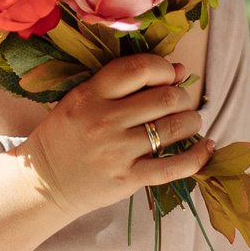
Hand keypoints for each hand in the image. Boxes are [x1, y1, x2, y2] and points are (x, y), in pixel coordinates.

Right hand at [20, 53, 212, 215]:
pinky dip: (198, 156)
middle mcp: (104, 121)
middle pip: (165, 99)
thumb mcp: (83, 99)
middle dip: (182, 98)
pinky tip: (206, 148)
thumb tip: (180, 70)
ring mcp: (117, 152)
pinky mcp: (128, 179)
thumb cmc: (67, 135)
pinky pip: (174, 167)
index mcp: (90, 94)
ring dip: (191, 122)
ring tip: (189, 122)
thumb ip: (126, 84)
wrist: (43, 182)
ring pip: (174, 129)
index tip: (169, 77)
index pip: (140, 68)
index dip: (164, 68)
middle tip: (181, 104)